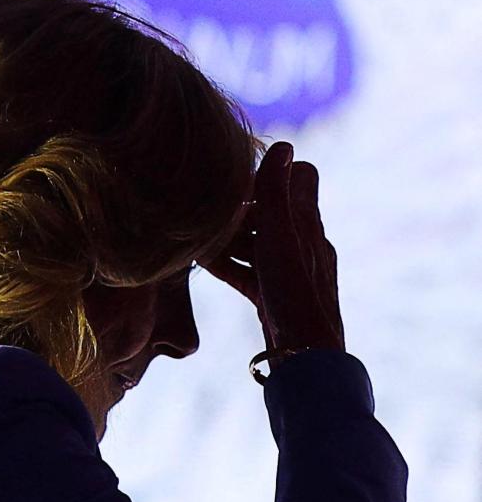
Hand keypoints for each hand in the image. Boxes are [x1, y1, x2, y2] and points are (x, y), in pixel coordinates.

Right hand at [203, 142, 344, 356]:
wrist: (305, 356)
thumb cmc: (293, 293)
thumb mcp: (280, 237)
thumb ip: (276, 193)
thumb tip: (284, 145)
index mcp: (308, 224)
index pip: (302, 176)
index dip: (273, 169)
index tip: (238, 172)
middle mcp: (304, 243)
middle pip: (271, 210)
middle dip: (239, 205)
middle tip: (204, 203)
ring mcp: (289, 270)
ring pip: (256, 240)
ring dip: (228, 235)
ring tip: (194, 233)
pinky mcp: (274, 294)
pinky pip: (248, 269)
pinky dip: (226, 262)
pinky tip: (199, 263)